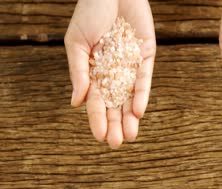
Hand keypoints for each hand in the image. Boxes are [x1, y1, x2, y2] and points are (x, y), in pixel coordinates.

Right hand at [65, 0, 155, 147]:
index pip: (95, 100)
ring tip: (130, 136)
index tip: (100, 137)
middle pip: (115, 102)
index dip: (97, 118)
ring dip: (130, 116)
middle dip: (115, 123)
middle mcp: (113, 71)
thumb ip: (79, 72)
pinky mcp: (146, 55)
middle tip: (117, 144)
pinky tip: (138, 111)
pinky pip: (144, 78)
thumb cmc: (89, 12)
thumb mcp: (77, 43)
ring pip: (130, 95)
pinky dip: (141, 94)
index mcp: (93, 70)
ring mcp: (130, 64)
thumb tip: (76, 103)